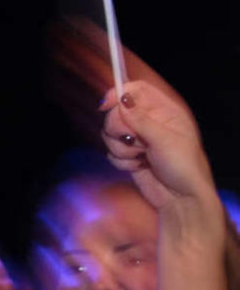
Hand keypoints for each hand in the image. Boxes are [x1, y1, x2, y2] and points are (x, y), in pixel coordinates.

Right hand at [100, 79, 213, 210]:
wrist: (181, 199)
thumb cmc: (183, 167)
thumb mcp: (164, 140)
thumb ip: (140, 120)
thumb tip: (121, 100)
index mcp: (164, 111)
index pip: (136, 89)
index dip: (119, 93)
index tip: (105, 105)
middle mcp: (149, 122)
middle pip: (116, 113)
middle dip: (119, 129)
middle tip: (134, 142)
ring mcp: (137, 139)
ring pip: (110, 134)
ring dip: (121, 149)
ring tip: (141, 158)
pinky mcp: (128, 155)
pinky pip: (111, 152)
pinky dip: (121, 161)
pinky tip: (138, 167)